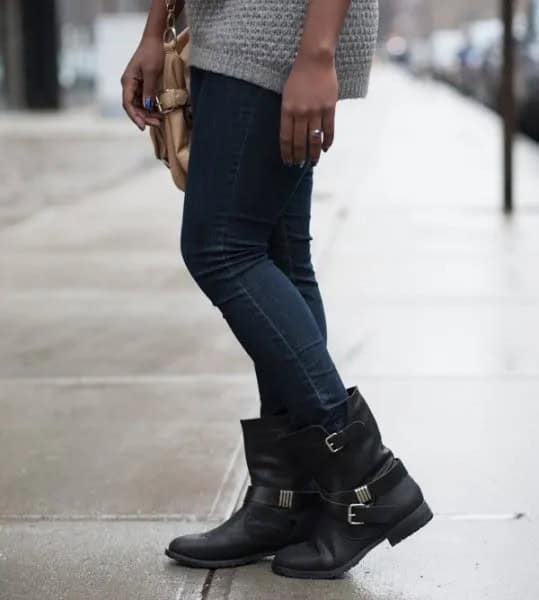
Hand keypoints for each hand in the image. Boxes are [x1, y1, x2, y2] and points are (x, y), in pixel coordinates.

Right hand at [121, 36, 163, 130]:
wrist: (156, 40)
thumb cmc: (152, 53)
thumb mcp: (151, 72)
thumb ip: (148, 90)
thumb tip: (147, 106)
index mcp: (127, 81)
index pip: (128, 104)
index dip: (135, 117)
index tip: (142, 127)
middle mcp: (129, 85)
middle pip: (133, 107)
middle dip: (144, 117)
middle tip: (158, 124)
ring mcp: (136, 86)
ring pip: (140, 106)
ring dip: (149, 114)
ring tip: (160, 120)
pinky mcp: (143, 85)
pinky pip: (145, 101)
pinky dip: (152, 108)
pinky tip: (160, 112)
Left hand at [280, 51, 337, 165]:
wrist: (314, 60)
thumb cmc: (298, 77)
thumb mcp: (286, 95)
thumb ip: (288, 114)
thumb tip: (291, 135)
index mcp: (287, 110)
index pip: (286, 138)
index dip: (287, 153)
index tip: (288, 162)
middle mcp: (301, 113)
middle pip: (299, 142)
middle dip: (299, 157)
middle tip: (300, 166)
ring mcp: (316, 111)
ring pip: (314, 139)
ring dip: (313, 154)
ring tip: (313, 162)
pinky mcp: (329, 108)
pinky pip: (329, 130)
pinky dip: (327, 142)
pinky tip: (324, 149)